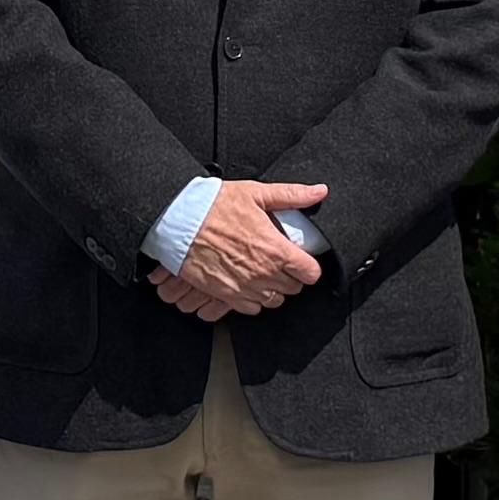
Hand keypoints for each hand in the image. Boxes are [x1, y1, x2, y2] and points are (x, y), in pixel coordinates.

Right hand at [162, 180, 329, 321]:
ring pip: (273, 301)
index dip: (309, 267)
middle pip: (293, 289)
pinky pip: (251, 309)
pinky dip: (252, 300)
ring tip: (263, 273)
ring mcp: (245, 287)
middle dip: (290, 276)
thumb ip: (292, 195)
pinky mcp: (225, 295)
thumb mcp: (256, 193)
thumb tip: (319, 191)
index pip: (310, 273)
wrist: (178, 222)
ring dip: (272, 289)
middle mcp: (264, 273)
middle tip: (279, 262)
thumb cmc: (214, 206)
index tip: (302, 260)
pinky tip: (247, 284)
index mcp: (276, 250)